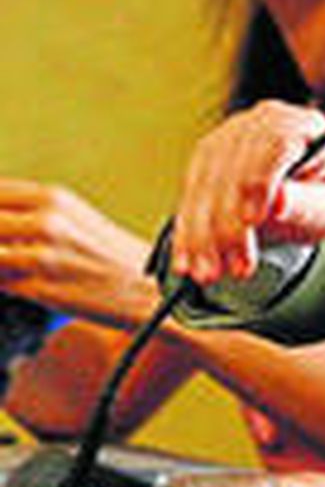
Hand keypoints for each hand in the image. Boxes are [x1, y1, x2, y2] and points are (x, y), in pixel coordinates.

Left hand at [0, 178, 149, 324]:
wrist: (148, 287)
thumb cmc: (108, 255)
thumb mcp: (71, 218)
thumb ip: (25, 214)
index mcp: (53, 198)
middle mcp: (47, 221)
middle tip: (4, 245)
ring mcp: (43, 256)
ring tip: (9, 265)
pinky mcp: (41, 288)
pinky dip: (0, 280)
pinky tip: (11, 279)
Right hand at [170, 102, 324, 284]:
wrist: (298, 199)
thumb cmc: (319, 200)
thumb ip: (306, 204)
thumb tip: (279, 203)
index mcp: (303, 125)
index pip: (276, 145)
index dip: (260, 183)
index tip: (253, 221)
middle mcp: (262, 122)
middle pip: (235, 168)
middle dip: (229, 223)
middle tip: (236, 267)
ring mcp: (228, 137)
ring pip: (205, 184)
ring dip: (203, 234)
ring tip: (211, 274)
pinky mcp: (205, 159)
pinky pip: (188, 195)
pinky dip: (187, 232)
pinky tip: (188, 262)